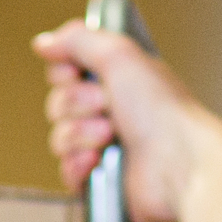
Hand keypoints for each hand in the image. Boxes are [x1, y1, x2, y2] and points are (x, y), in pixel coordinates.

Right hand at [34, 20, 203, 221]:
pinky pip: (66, 170)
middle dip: (77, 104)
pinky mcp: (100, 180)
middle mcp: (111, 112)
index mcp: (118, 81)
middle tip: (106, 104)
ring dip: (81, 134)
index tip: (80, 72)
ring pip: (60, 138)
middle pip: (58, 104)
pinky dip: (80, 164)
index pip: (66, 72)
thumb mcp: (120, 55)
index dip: (66, 72)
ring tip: (110, 135)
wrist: (177, 162)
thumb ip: (78, 40)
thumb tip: (44, 42)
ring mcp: (104, 148)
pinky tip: (100, 160)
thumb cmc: (163, 112)